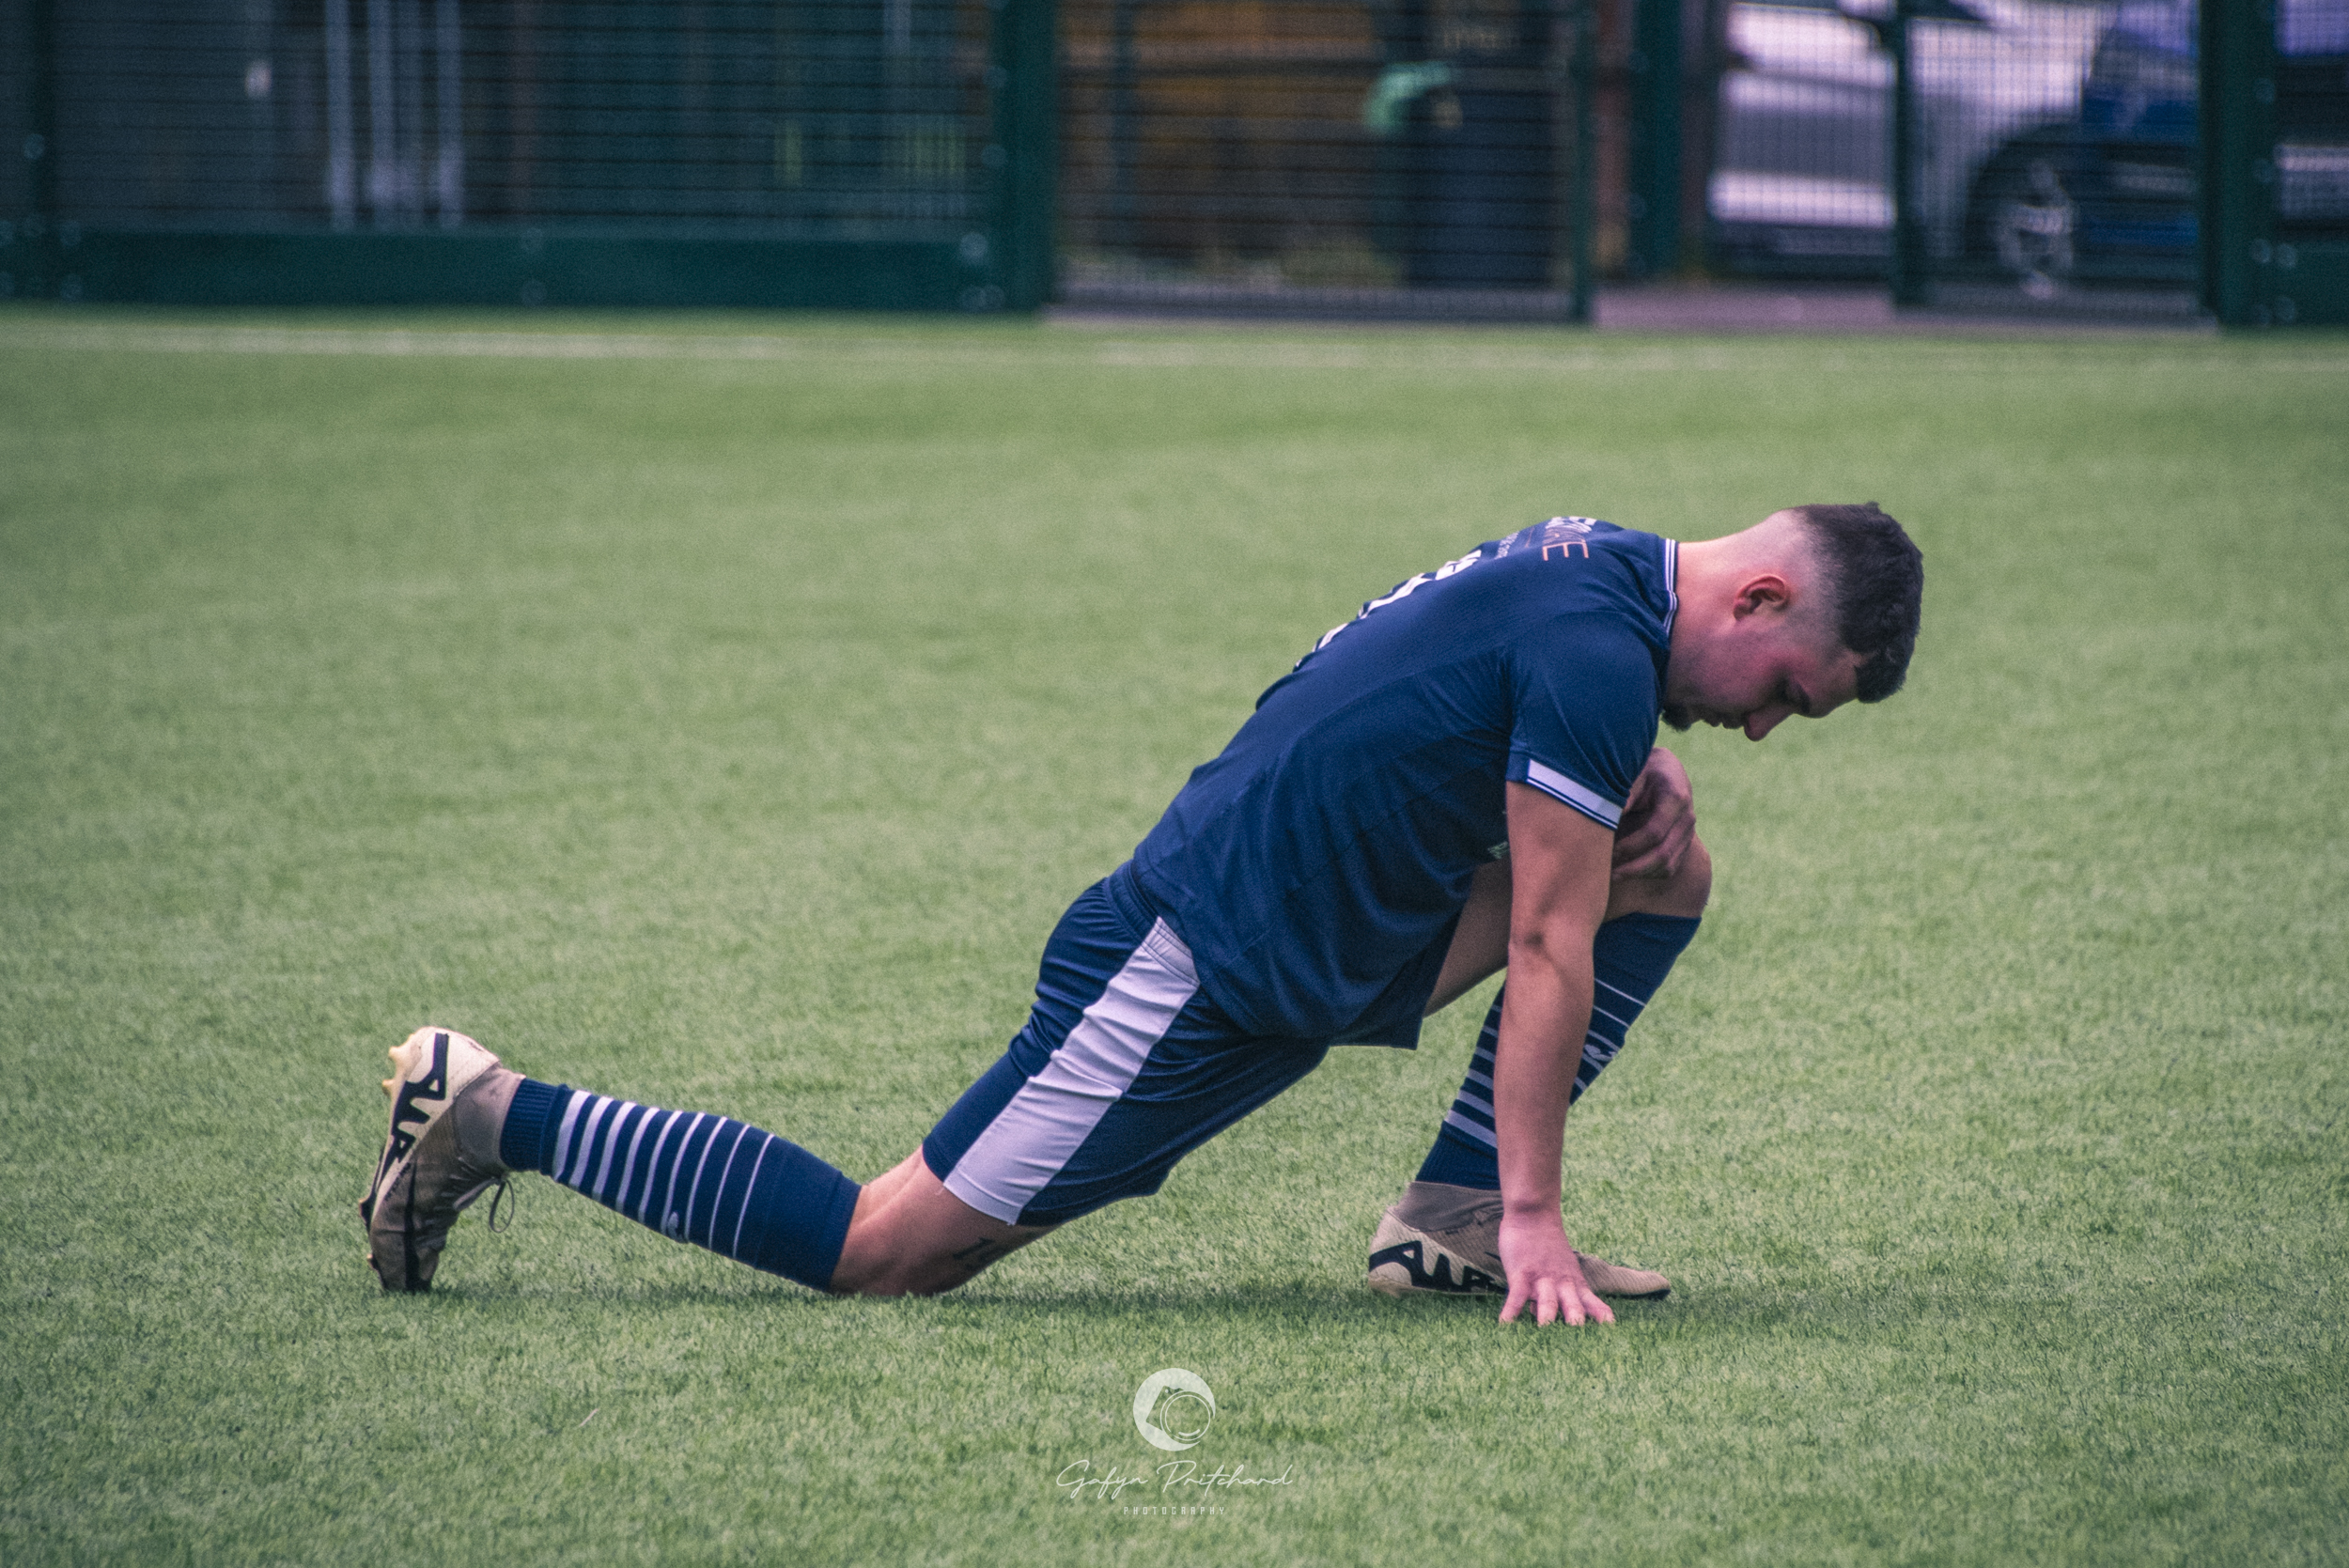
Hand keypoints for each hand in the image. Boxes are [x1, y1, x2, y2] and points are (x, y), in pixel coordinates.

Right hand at [1496, 1210, 1613, 1326]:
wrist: (1534, 1214)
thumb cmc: (1548, 1245)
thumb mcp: (1563, 1269)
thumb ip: (1560, 1294)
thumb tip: (1546, 1317)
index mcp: (1575, 1284)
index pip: (1592, 1304)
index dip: (1601, 1319)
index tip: (1610, 1334)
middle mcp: (1562, 1284)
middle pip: (1574, 1306)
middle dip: (1578, 1323)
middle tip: (1582, 1344)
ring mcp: (1541, 1278)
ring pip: (1548, 1301)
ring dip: (1548, 1318)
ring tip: (1546, 1334)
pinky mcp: (1521, 1273)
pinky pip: (1516, 1294)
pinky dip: (1511, 1310)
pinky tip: (1505, 1324)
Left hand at [1611, 747, 1693, 882]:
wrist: (1665, 769)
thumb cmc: (1642, 770)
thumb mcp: (1632, 774)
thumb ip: (1622, 795)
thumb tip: (1604, 817)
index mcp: (1676, 797)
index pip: (1654, 832)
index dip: (1629, 846)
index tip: (1607, 851)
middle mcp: (1687, 817)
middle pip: (1662, 854)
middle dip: (1632, 868)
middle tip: (1605, 873)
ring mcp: (1688, 833)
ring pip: (1667, 866)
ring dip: (1638, 874)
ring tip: (1611, 877)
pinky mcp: (1685, 844)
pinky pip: (1669, 868)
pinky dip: (1646, 874)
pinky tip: (1625, 873)